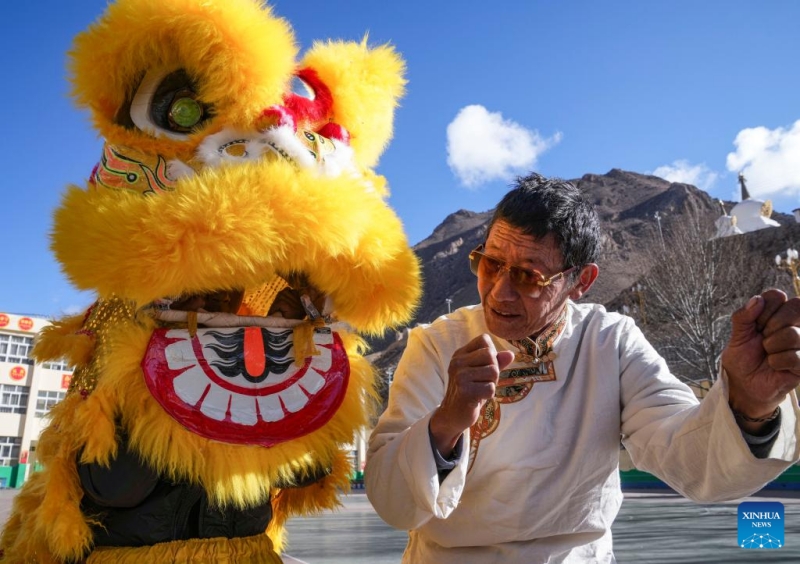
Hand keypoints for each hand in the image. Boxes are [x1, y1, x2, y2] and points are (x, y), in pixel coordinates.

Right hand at [429, 334, 514, 456]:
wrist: (453, 414)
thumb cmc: (471, 391)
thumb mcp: (482, 373)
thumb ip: (496, 362)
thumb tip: (510, 354)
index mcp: (460, 354)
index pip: (484, 339)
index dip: (492, 353)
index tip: (483, 366)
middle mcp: (458, 361)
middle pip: (490, 354)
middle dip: (494, 370)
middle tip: (483, 381)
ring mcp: (460, 375)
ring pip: (493, 371)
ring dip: (492, 383)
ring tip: (480, 389)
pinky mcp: (464, 390)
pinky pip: (490, 388)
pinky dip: (488, 395)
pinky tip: (478, 398)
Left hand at [723, 289, 799, 427]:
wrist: (744, 384)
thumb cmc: (743, 358)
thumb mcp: (737, 335)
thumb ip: (743, 316)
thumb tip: (757, 300)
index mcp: (778, 313)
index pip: (778, 296)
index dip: (764, 309)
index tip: (755, 324)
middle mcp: (795, 324)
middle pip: (794, 308)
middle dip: (770, 325)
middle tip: (763, 339)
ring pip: (793, 334)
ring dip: (771, 346)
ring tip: (768, 354)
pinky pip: (795, 356)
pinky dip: (777, 361)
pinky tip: (775, 365)